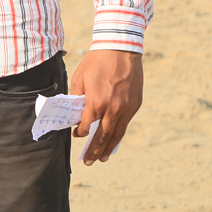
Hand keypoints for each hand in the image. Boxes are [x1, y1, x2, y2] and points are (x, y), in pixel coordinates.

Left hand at [71, 49, 142, 164]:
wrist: (120, 49)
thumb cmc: (96, 62)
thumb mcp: (79, 78)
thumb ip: (77, 98)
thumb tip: (76, 114)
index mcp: (96, 102)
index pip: (87, 126)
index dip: (80, 134)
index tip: (76, 137)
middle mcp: (113, 109)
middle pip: (103, 136)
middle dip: (94, 150)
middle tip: (88, 162)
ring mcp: (126, 108)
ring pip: (117, 134)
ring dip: (108, 148)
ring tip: (102, 159)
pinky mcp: (135, 105)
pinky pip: (125, 124)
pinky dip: (119, 135)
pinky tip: (114, 141)